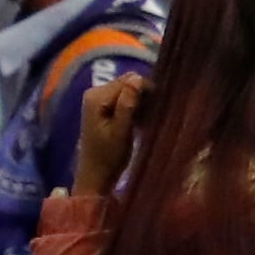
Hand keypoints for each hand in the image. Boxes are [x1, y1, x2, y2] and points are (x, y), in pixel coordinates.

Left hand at [79, 73, 144, 194]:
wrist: (96, 176)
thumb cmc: (109, 157)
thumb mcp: (121, 131)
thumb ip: (127, 104)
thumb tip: (138, 78)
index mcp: (97, 96)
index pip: (129, 80)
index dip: (147, 90)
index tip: (159, 108)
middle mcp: (95, 92)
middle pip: (128, 84)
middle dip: (144, 97)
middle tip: (155, 116)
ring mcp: (98, 100)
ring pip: (128, 92)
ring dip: (141, 104)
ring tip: (149, 121)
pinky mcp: (103, 108)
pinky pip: (124, 100)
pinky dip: (135, 109)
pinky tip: (141, 123)